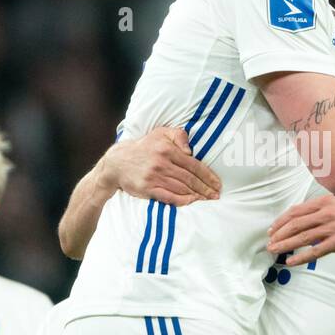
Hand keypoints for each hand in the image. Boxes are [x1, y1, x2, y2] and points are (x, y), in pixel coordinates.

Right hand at [100, 127, 220, 205]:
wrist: (118, 162)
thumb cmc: (144, 147)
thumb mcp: (160, 133)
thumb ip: (179, 135)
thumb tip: (191, 150)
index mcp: (167, 149)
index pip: (193, 165)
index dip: (208, 176)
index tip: (217, 183)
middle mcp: (161, 163)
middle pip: (189, 178)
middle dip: (206, 188)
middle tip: (216, 195)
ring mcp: (154, 177)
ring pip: (181, 188)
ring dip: (197, 195)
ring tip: (208, 200)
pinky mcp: (147, 188)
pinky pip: (168, 196)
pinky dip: (182, 200)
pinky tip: (191, 202)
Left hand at [267, 194, 334, 265]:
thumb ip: (320, 212)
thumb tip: (301, 222)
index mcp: (325, 202)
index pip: (296, 211)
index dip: (281, 221)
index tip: (272, 230)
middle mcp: (327, 212)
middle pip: (295, 224)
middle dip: (279, 234)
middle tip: (269, 242)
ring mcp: (332, 227)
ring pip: (302, 237)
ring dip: (285, 245)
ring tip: (274, 251)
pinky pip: (314, 251)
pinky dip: (300, 257)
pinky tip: (291, 261)